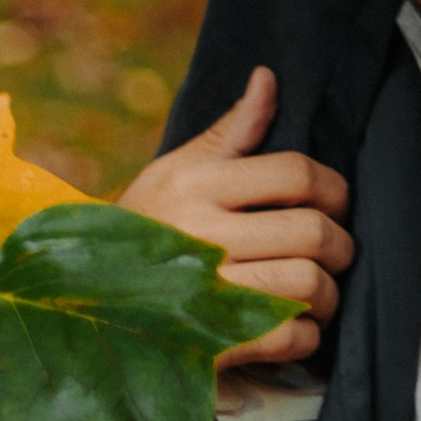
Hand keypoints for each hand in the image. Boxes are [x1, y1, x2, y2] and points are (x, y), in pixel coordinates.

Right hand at [120, 68, 354, 361]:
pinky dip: (306, 336)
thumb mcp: (177, 170)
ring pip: (306, 286)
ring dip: (328, 295)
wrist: (80, 298)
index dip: (334, 188)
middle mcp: (199, 236)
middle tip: (335, 253)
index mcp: (195, 185)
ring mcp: (204, 294)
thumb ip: (231, 131)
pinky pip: (287, 338)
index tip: (335, 203)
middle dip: (340, 246)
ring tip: (318, 292)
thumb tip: (268, 76)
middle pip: (311, 232)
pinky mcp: (209, 344)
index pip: (296, 173)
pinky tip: (295, 327)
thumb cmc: (144, 225)